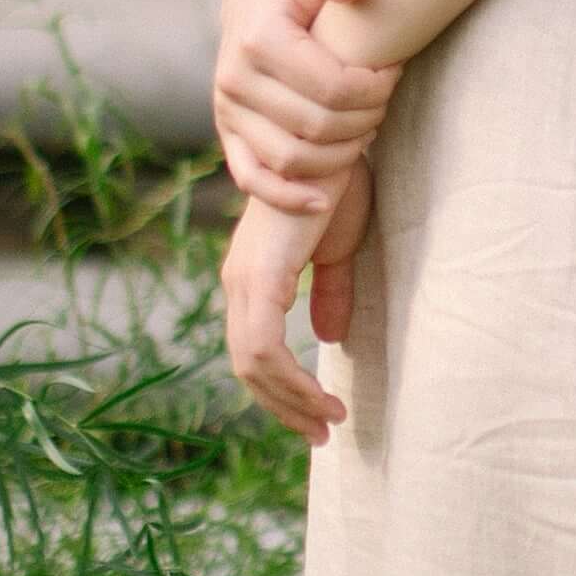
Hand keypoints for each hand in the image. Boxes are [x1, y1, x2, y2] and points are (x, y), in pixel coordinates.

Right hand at [212, 0, 397, 216]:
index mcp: (259, 39)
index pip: (333, 88)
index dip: (374, 88)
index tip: (394, 71)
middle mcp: (235, 79)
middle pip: (317, 127)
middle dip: (364, 119)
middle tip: (384, 101)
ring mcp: (227, 111)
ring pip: (292, 159)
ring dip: (340, 155)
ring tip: (366, 128)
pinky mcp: (227, 134)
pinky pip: (253, 179)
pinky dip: (289, 196)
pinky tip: (324, 199)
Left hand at [222, 177, 364, 444]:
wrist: (332, 143)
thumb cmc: (337, 185)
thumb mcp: (337, 250)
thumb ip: (329, 292)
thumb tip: (327, 338)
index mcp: (252, 276)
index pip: (254, 350)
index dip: (282, 388)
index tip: (317, 414)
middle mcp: (238, 282)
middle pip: (248, 368)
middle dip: (285, 406)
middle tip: (322, 433)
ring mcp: (244, 281)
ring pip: (252, 366)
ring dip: (291, 401)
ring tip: (329, 421)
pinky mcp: (260, 279)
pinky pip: (264, 349)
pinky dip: (291, 381)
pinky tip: (322, 394)